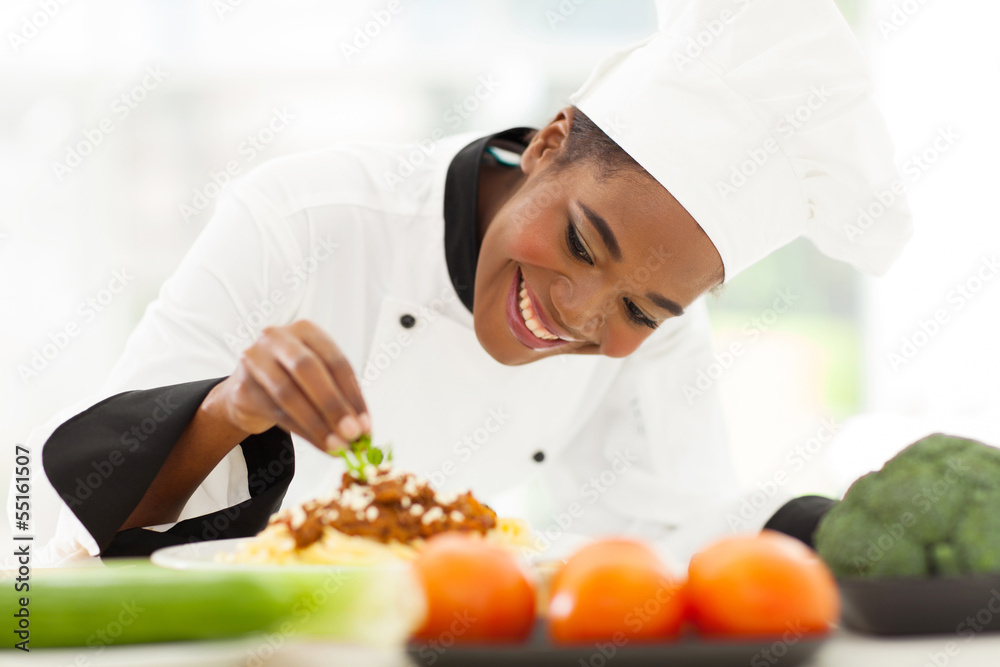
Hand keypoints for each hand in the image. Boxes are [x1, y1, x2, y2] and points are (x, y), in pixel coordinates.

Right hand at [205, 320, 369, 451]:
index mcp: (306, 330)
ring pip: (288, 393)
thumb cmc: (293, 379)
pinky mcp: (243, 386)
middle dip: (333, 404)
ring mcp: (255, 359)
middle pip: (308, 369)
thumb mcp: (318, 377)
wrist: (249, 389)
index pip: (335, 361)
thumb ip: (339, 396)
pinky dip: (301, 431)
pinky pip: (275, 411)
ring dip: (316, 424)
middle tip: (351, 433)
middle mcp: (278, 338)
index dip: (353, 394)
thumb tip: (362, 429)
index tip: (365, 424)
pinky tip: (319, 443)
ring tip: (336, 445)